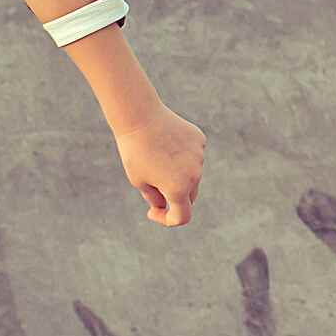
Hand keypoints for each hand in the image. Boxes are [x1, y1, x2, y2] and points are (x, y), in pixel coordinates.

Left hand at [116, 105, 207, 225]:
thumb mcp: (139, 180)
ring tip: (156, 156)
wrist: (140, 116)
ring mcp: (199, 156)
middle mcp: (194, 175)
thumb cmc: (135, 152)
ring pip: (191, 174)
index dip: (167, 219)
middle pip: (188, 195)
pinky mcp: (200, 140)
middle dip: (173, 196)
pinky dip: (183, 155)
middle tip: (153, 186)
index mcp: (178, 189)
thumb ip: (155, 197)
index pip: (182, 216)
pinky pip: (193, 155)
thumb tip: (166, 204)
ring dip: (178, 173)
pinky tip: (166, 143)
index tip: (153, 211)